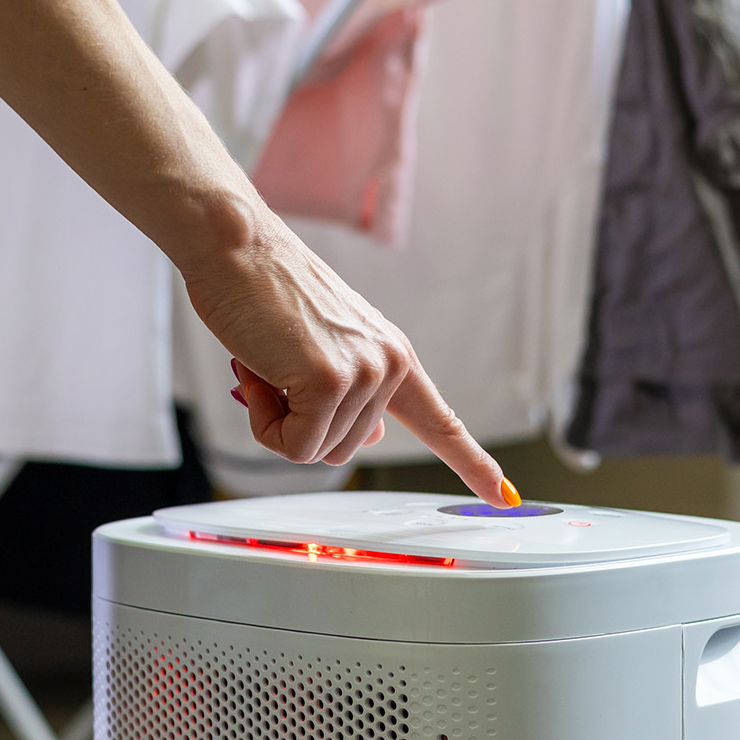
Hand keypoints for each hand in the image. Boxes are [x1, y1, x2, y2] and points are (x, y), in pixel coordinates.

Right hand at [182, 213, 517, 507]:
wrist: (235, 244)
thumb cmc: (264, 289)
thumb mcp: (326, 345)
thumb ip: (357, 391)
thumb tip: (377, 435)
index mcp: (393, 354)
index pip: (441, 422)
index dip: (473, 464)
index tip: (504, 495)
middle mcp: (389, 364)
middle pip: (344, 448)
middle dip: (298, 421)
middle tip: (275, 369)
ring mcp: (364, 373)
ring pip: (316, 450)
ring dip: (277, 419)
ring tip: (266, 363)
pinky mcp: (329, 381)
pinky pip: (293, 446)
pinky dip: (264, 423)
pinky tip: (258, 374)